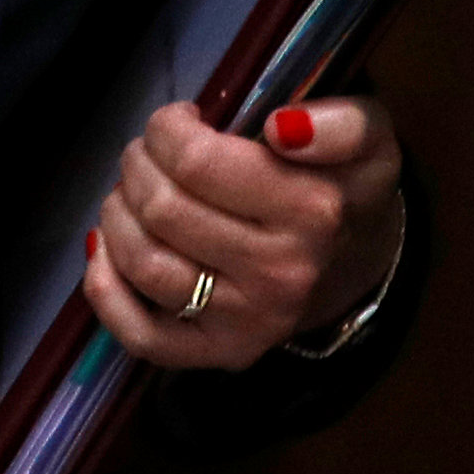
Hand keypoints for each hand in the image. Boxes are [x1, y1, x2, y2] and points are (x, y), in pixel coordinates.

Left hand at [82, 97, 403, 371]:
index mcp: (311, 211)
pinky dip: (106, 287)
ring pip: (143, 263)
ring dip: (117, 213)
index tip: (182, 119)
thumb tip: (281, 128)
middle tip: (149, 151)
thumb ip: (341, 122)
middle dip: (137, 164)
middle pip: (161, 209)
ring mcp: (247, 322)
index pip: (197, 162)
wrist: (358, 259)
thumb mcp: (367, 136)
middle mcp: (279, 274)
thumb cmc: (344, 182)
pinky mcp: (220, 353)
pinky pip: (140, 333)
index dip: (167, 129)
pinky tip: (106, 248)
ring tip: (132, 190)